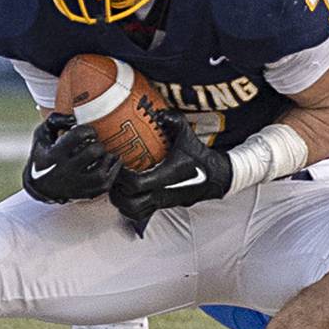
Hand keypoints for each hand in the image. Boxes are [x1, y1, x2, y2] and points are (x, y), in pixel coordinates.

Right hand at [21, 114, 120, 203]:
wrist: (40, 186)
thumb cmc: (43, 154)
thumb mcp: (42, 135)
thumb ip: (55, 120)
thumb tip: (73, 118)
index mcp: (54, 154)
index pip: (77, 136)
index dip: (88, 130)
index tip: (89, 132)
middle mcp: (65, 171)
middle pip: (92, 153)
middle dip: (98, 144)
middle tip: (97, 144)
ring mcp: (76, 184)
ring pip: (100, 173)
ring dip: (108, 160)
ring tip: (107, 154)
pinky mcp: (84, 194)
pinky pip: (105, 186)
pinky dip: (113, 173)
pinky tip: (113, 163)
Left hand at [109, 110, 231, 229]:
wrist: (214, 177)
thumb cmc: (198, 157)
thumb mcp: (187, 136)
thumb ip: (174, 121)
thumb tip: (160, 112)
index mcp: (166, 177)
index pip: (136, 184)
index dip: (122, 175)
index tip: (119, 162)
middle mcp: (162, 193)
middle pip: (128, 201)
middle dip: (116, 189)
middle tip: (113, 174)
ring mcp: (160, 203)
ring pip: (131, 210)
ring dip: (119, 199)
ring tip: (117, 184)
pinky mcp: (160, 207)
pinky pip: (138, 215)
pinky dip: (127, 208)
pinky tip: (126, 195)